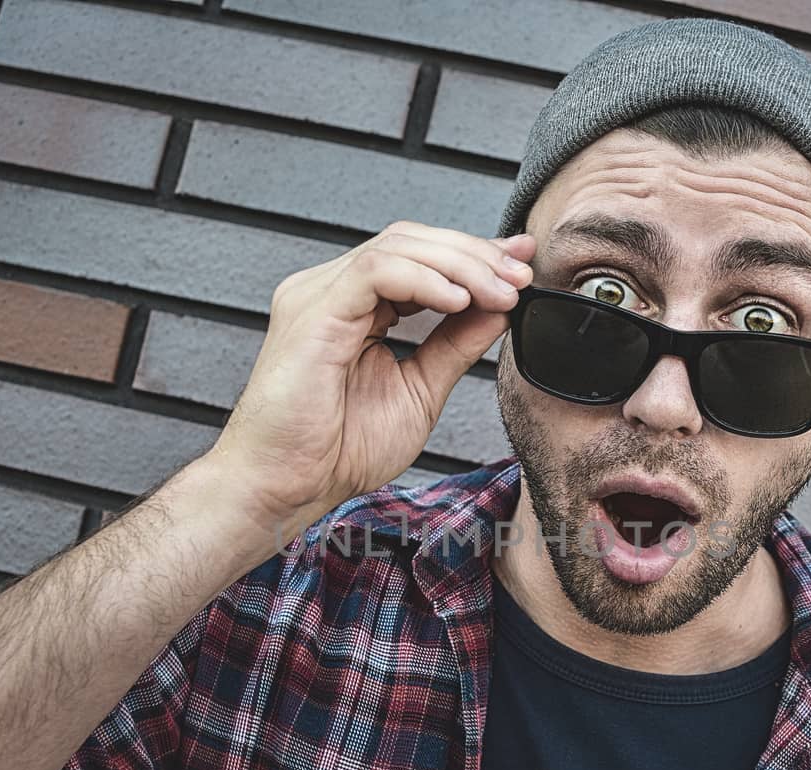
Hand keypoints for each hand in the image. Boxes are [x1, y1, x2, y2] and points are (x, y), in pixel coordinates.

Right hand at [204, 220, 534, 530]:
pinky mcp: (311, 310)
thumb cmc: (336, 451)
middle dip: (475, 254)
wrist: (288, 487)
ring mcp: (318, 295)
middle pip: (411, 241)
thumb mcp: (419, 391)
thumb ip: (454, 345)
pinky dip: (424, 280)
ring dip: (459, 265)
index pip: (418, 258)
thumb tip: (499, 308)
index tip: (522, 266)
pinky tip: (458, 300)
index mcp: (355, 307)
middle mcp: (333, 291)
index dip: (474, 255)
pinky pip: (376, 272)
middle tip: (520, 277)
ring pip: (397, 247)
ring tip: (499, 291)